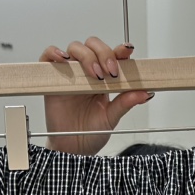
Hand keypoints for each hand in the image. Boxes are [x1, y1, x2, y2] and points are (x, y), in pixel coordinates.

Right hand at [40, 36, 152, 154]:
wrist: (72, 148)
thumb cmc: (90, 133)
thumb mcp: (112, 117)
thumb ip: (126, 103)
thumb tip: (145, 93)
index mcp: (104, 78)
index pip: (112, 55)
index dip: (119, 50)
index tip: (127, 51)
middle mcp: (86, 72)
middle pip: (93, 45)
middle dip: (103, 54)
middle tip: (110, 73)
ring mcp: (69, 74)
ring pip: (75, 48)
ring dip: (86, 56)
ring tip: (94, 75)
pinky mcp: (52, 79)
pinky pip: (48, 57)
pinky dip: (54, 52)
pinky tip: (64, 59)